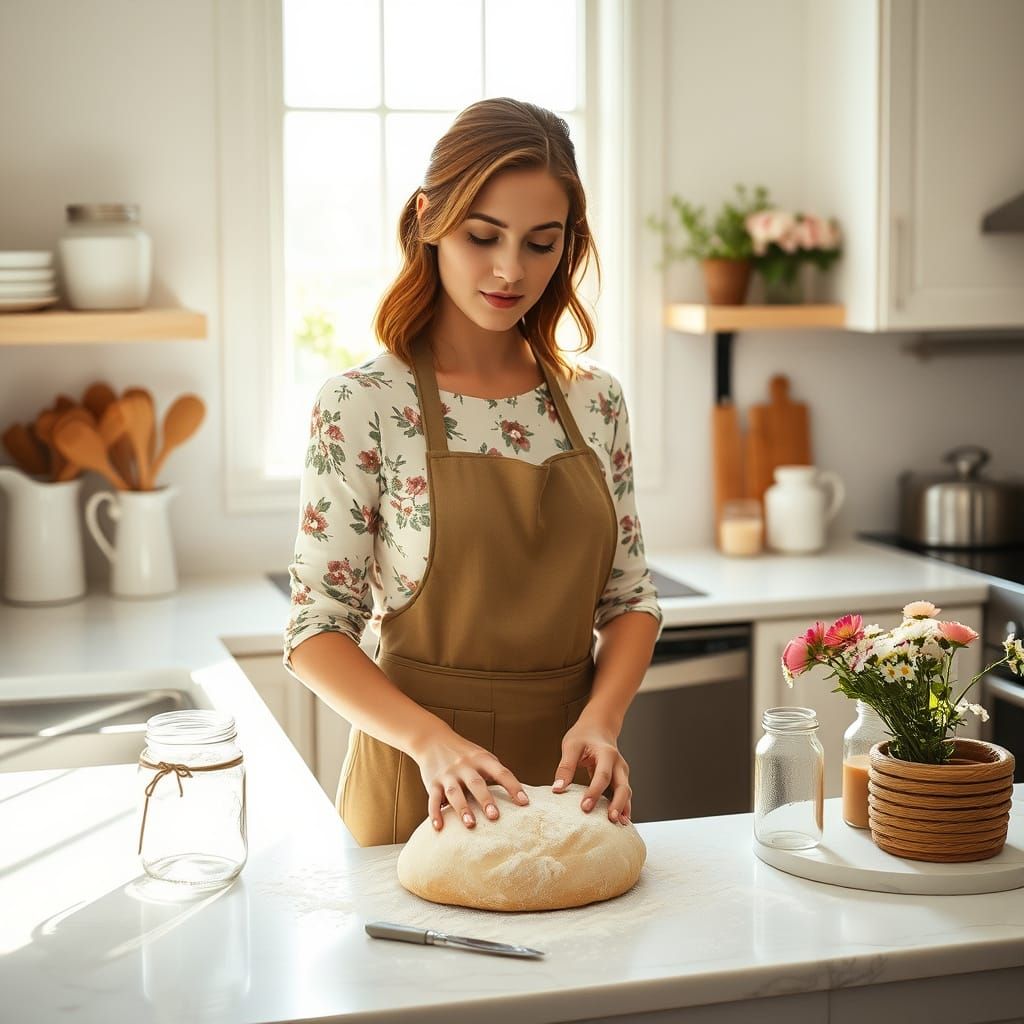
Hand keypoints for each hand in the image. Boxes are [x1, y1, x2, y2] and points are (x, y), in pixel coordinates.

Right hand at [413, 726, 528, 831]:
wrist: (432, 739)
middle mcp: (464, 766)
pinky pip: (433, 799)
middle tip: (495, 816)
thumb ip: (496, 772)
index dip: (513, 786)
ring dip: (462, 809)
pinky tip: (439, 827)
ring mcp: (447, 774)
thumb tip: (518, 796)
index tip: (524, 802)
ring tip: (470, 824)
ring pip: (454, 792)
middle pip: (476, 783)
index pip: (501, 772)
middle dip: (485, 800)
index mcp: (481, 759)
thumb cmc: (464, 754)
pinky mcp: (432, 783)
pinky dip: (435, 813)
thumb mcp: (481, 756)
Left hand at [552, 717, 631, 824]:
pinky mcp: (621, 779)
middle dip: (617, 804)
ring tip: (619, 825)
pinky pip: (624, 795)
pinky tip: (621, 821)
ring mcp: (622, 772)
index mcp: (607, 753)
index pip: (602, 776)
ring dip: (624, 808)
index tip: (585, 807)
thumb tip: (557, 788)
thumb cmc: (584, 736)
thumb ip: (565, 766)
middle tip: (610, 819)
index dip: (594, 792)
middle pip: (622, 786)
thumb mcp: (571, 746)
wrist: (599, 727)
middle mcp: (618, 764)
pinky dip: (624, 807)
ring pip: (626, 792)